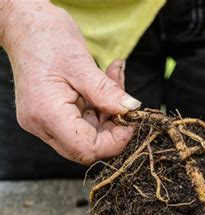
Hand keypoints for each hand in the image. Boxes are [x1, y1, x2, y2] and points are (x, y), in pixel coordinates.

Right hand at [0, 1, 139, 163]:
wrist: (24, 26)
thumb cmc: (46, 38)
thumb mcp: (81, 63)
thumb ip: (107, 91)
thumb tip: (131, 109)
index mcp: (47, 113)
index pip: (86, 149)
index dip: (114, 141)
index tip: (130, 121)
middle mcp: (42, 124)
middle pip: (87, 147)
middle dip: (113, 129)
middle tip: (124, 102)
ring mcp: (45, 122)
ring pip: (88, 135)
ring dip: (109, 114)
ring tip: (113, 79)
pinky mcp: (51, 116)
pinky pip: (83, 122)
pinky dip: (100, 107)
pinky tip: (106, 82)